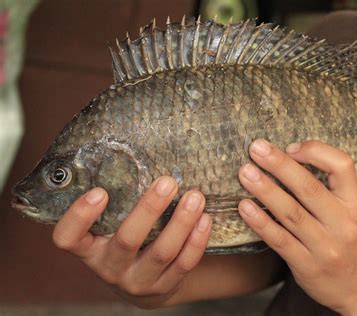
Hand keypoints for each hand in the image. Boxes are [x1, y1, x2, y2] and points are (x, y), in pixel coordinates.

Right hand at [52, 177, 211, 307]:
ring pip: (161, 253)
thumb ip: (118, 202)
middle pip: (126, 240)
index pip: (67, 238)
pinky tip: (205, 219)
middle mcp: (109, 267)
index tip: (100, 191)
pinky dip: (196, 241)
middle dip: (148, 209)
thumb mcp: (112, 226)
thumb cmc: (125, 239)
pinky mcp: (165, 287)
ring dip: (181, 222)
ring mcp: (138, 280)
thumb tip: (139, 150)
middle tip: (167, 182)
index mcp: (89, 248)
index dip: (79, 217)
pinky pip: (184, 264)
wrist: (144, 282)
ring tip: (195, 197)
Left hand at [238, 139, 356, 312]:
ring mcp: (325, 246)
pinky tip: (244, 207)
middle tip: (256, 148)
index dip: (315, 151)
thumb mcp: (350, 211)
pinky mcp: (306, 265)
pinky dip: (260, 222)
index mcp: (354, 204)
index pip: (342, 166)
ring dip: (265, 190)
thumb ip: (327, 188)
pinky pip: (280, 240)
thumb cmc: (349, 241)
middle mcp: (342, 223)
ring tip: (245, 173)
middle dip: (280, 165)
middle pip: (309, 188)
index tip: (291, 147)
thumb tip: (287, 158)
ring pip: (291, 213)